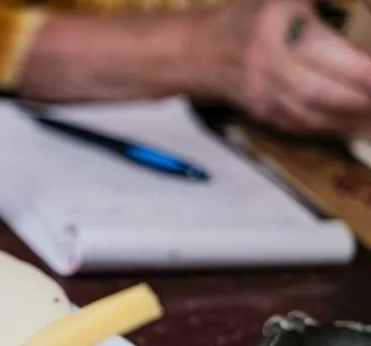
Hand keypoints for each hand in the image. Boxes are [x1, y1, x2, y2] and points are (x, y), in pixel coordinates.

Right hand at [192, 0, 370, 134]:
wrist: (199, 52)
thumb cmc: (249, 18)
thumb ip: (325, 0)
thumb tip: (364, 9)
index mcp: (280, 28)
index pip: (327, 53)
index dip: (362, 70)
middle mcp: (270, 65)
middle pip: (322, 91)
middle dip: (361, 98)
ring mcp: (263, 94)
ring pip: (312, 113)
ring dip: (348, 116)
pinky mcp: (260, 112)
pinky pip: (298, 124)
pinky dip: (327, 126)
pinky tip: (348, 121)